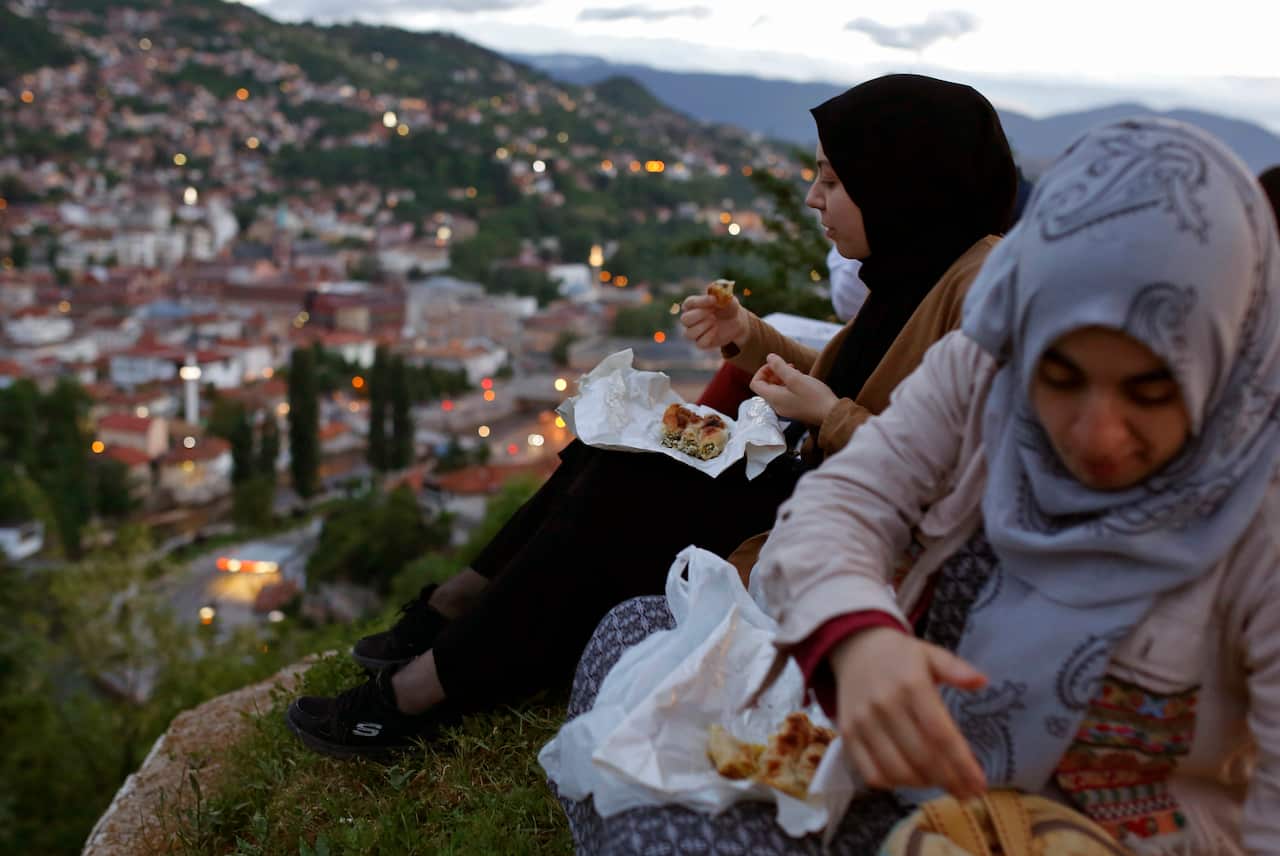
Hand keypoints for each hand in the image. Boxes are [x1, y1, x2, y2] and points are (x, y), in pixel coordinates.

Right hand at [680, 292, 747, 350]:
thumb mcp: (727, 297)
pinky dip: (708, 336)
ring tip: (714, 321)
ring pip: (688, 334)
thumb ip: (721, 292)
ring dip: (703, 327)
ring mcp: (695, 331)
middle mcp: (690, 319)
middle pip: (684, 320)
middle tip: (713, 313)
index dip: (700, 301)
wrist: (736, 321)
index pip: (689, 303)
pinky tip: (716, 329)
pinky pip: (699, 343)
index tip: (714, 299)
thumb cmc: (727, 306)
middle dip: (699, 316)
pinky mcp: (701, 342)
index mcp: (693, 305)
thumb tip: (715, 289)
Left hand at [748, 354, 838, 424]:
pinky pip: (786, 394)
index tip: (775, 364)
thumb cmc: (815, 397)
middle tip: (787, 365)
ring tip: (795, 370)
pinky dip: (789, 384)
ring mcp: (786, 408)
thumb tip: (769, 357)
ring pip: (776, 389)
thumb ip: (780, 367)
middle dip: (773, 373)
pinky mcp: (795, 408)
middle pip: (765, 386)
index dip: (762, 371)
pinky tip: (801, 379)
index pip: (755, 383)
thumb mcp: (796, 378)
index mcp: (774, 398)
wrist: (832, 415)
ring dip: (782, 377)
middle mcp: (777, 405)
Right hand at [830, 627, 988, 798]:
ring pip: (897, 770)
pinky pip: (871, 773)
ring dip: (924, 784)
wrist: (856, 650)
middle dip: (949, 780)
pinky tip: (911, 779)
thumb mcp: (931, 654)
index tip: (980, 784)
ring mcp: (862, 722)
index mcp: (911, 684)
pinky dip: (894, 784)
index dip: (962, 764)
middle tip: (968, 793)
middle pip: (922, 757)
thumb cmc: (901, 657)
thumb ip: (956, 669)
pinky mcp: (847, 734)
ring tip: (941, 783)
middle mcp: (884, 705)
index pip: (940, 734)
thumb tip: (982, 682)